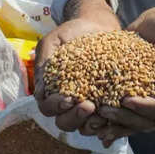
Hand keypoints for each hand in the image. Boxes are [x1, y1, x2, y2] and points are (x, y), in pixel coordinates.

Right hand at [34, 18, 115, 132]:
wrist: (97, 25)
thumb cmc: (71, 33)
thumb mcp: (53, 41)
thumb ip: (44, 62)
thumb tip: (39, 92)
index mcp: (52, 90)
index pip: (48, 107)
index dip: (56, 106)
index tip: (68, 98)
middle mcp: (68, 103)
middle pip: (65, 123)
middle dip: (75, 117)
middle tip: (89, 106)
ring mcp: (87, 106)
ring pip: (84, 127)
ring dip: (91, 124)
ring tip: (103, 113)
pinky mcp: (106, 105)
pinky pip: (105, 122)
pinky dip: (109, 124)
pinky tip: (115, 115)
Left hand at [95, 10, 154, 147]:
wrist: (153, 24)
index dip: (144, 109)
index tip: (126, 100)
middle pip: (145, 123)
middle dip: (124, 118)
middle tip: (104, 110)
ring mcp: (147, 101)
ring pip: (133, 123)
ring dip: (115, 124)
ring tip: (95, 120)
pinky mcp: (132, 96)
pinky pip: (123, 114)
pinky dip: (110, 121)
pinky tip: (95, 123)